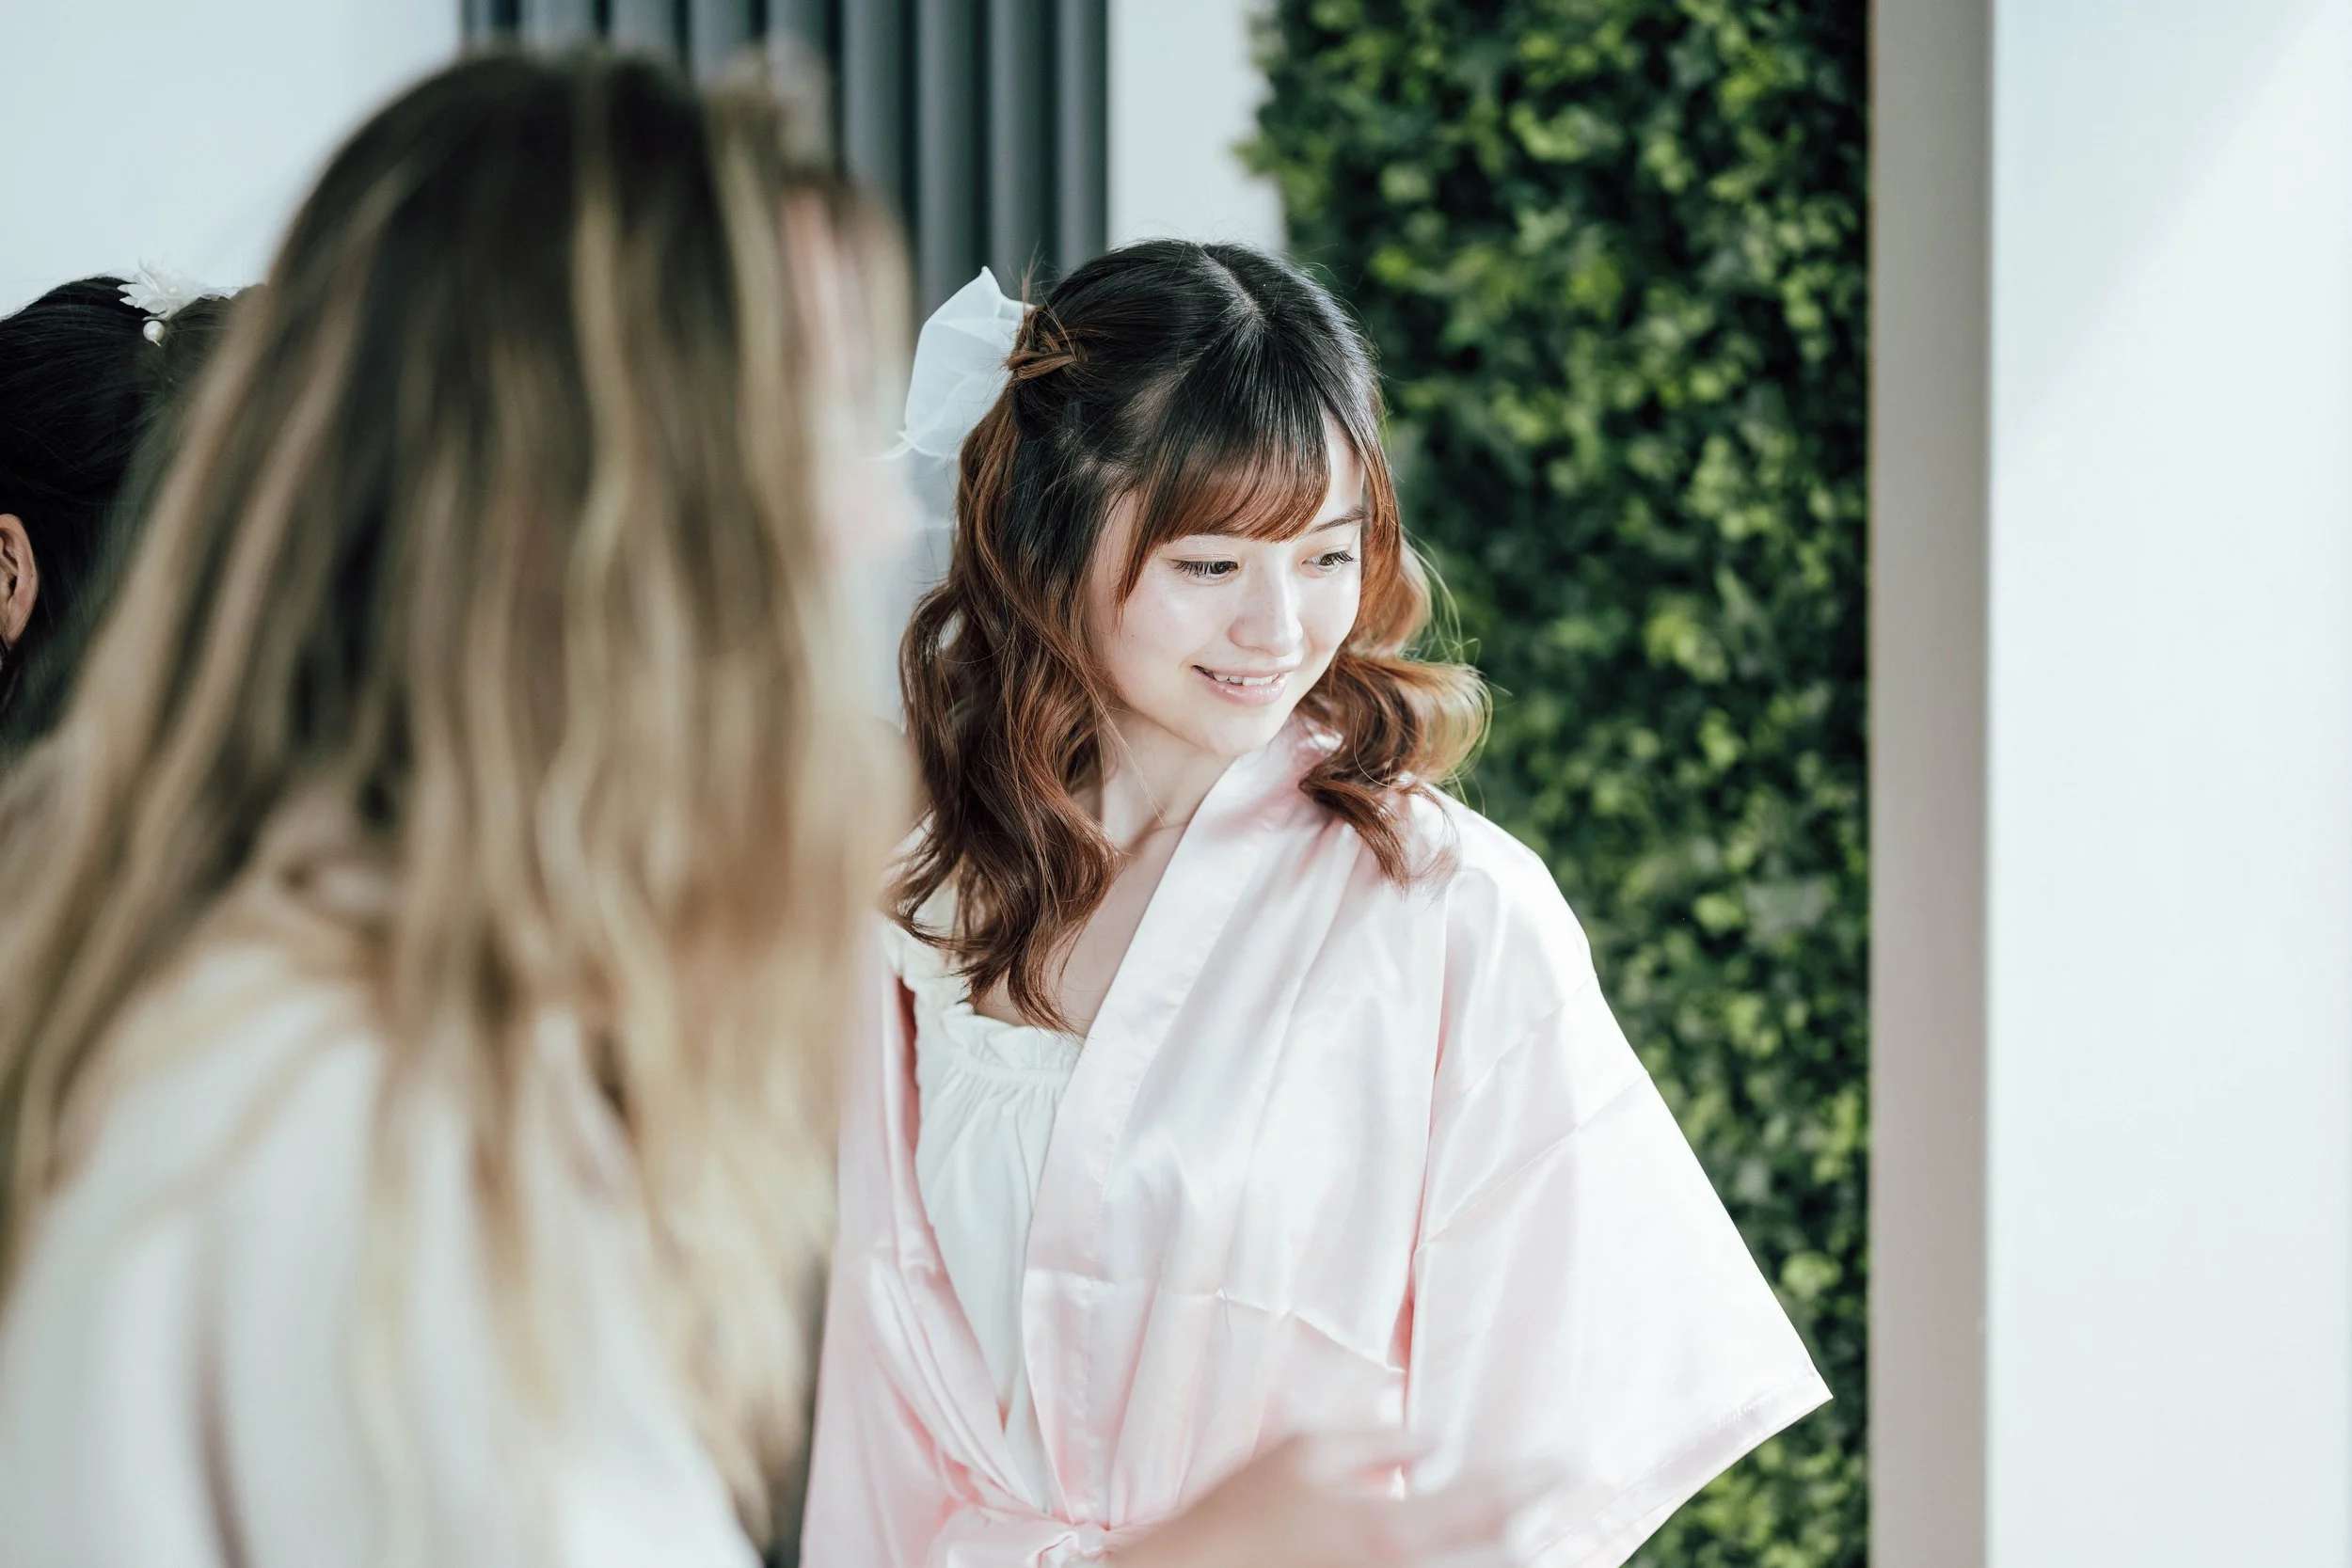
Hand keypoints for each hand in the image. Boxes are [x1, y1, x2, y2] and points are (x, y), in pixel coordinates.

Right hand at [1108, 1430, 1547, 1567]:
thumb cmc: (1242, 1514)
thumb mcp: (1304, 1452)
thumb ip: (1376, 1441)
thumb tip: (1431, 1441)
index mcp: (1388, 1529)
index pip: (1490, 1503)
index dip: (1536, 1482)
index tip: (1566, 1467)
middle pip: (1502, 1562)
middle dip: (1531, 1536)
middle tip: (1546, 1512)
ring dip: (1499, 1553)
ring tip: (1520, 1535)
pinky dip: (1462, 1566)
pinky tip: (1461, 1550)